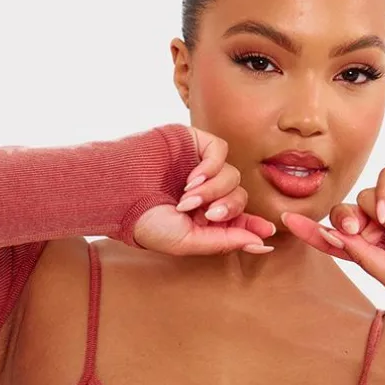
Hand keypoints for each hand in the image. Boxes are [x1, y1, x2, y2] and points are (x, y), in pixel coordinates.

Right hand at [132, 128, 276, 255]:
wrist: (118, 192)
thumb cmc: (145, 221)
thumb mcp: (186, 240)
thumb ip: (223, 241)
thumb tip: (259, 242)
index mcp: (202, 215)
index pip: (238, 219)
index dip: (253, 225)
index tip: (266, 234)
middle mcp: (204, 191)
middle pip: (239, 197)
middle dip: (229, 208)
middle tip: (210, 215)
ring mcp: (199, 165)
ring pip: (232, 176)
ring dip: (214, 190)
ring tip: (187, 199)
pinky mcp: (193, 143)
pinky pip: (221, 151)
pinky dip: (212, 167)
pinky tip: (192, 179)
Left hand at [280, 166, 384, 294]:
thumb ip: (363, 258)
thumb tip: (336, 236)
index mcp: (368, 248)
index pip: (331, 237)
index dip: (308, 229)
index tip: (285, 221)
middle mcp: (376, 223)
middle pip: (341, 213)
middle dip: (341, 220)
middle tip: (351, 230)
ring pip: (365, 197)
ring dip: (382, 219)